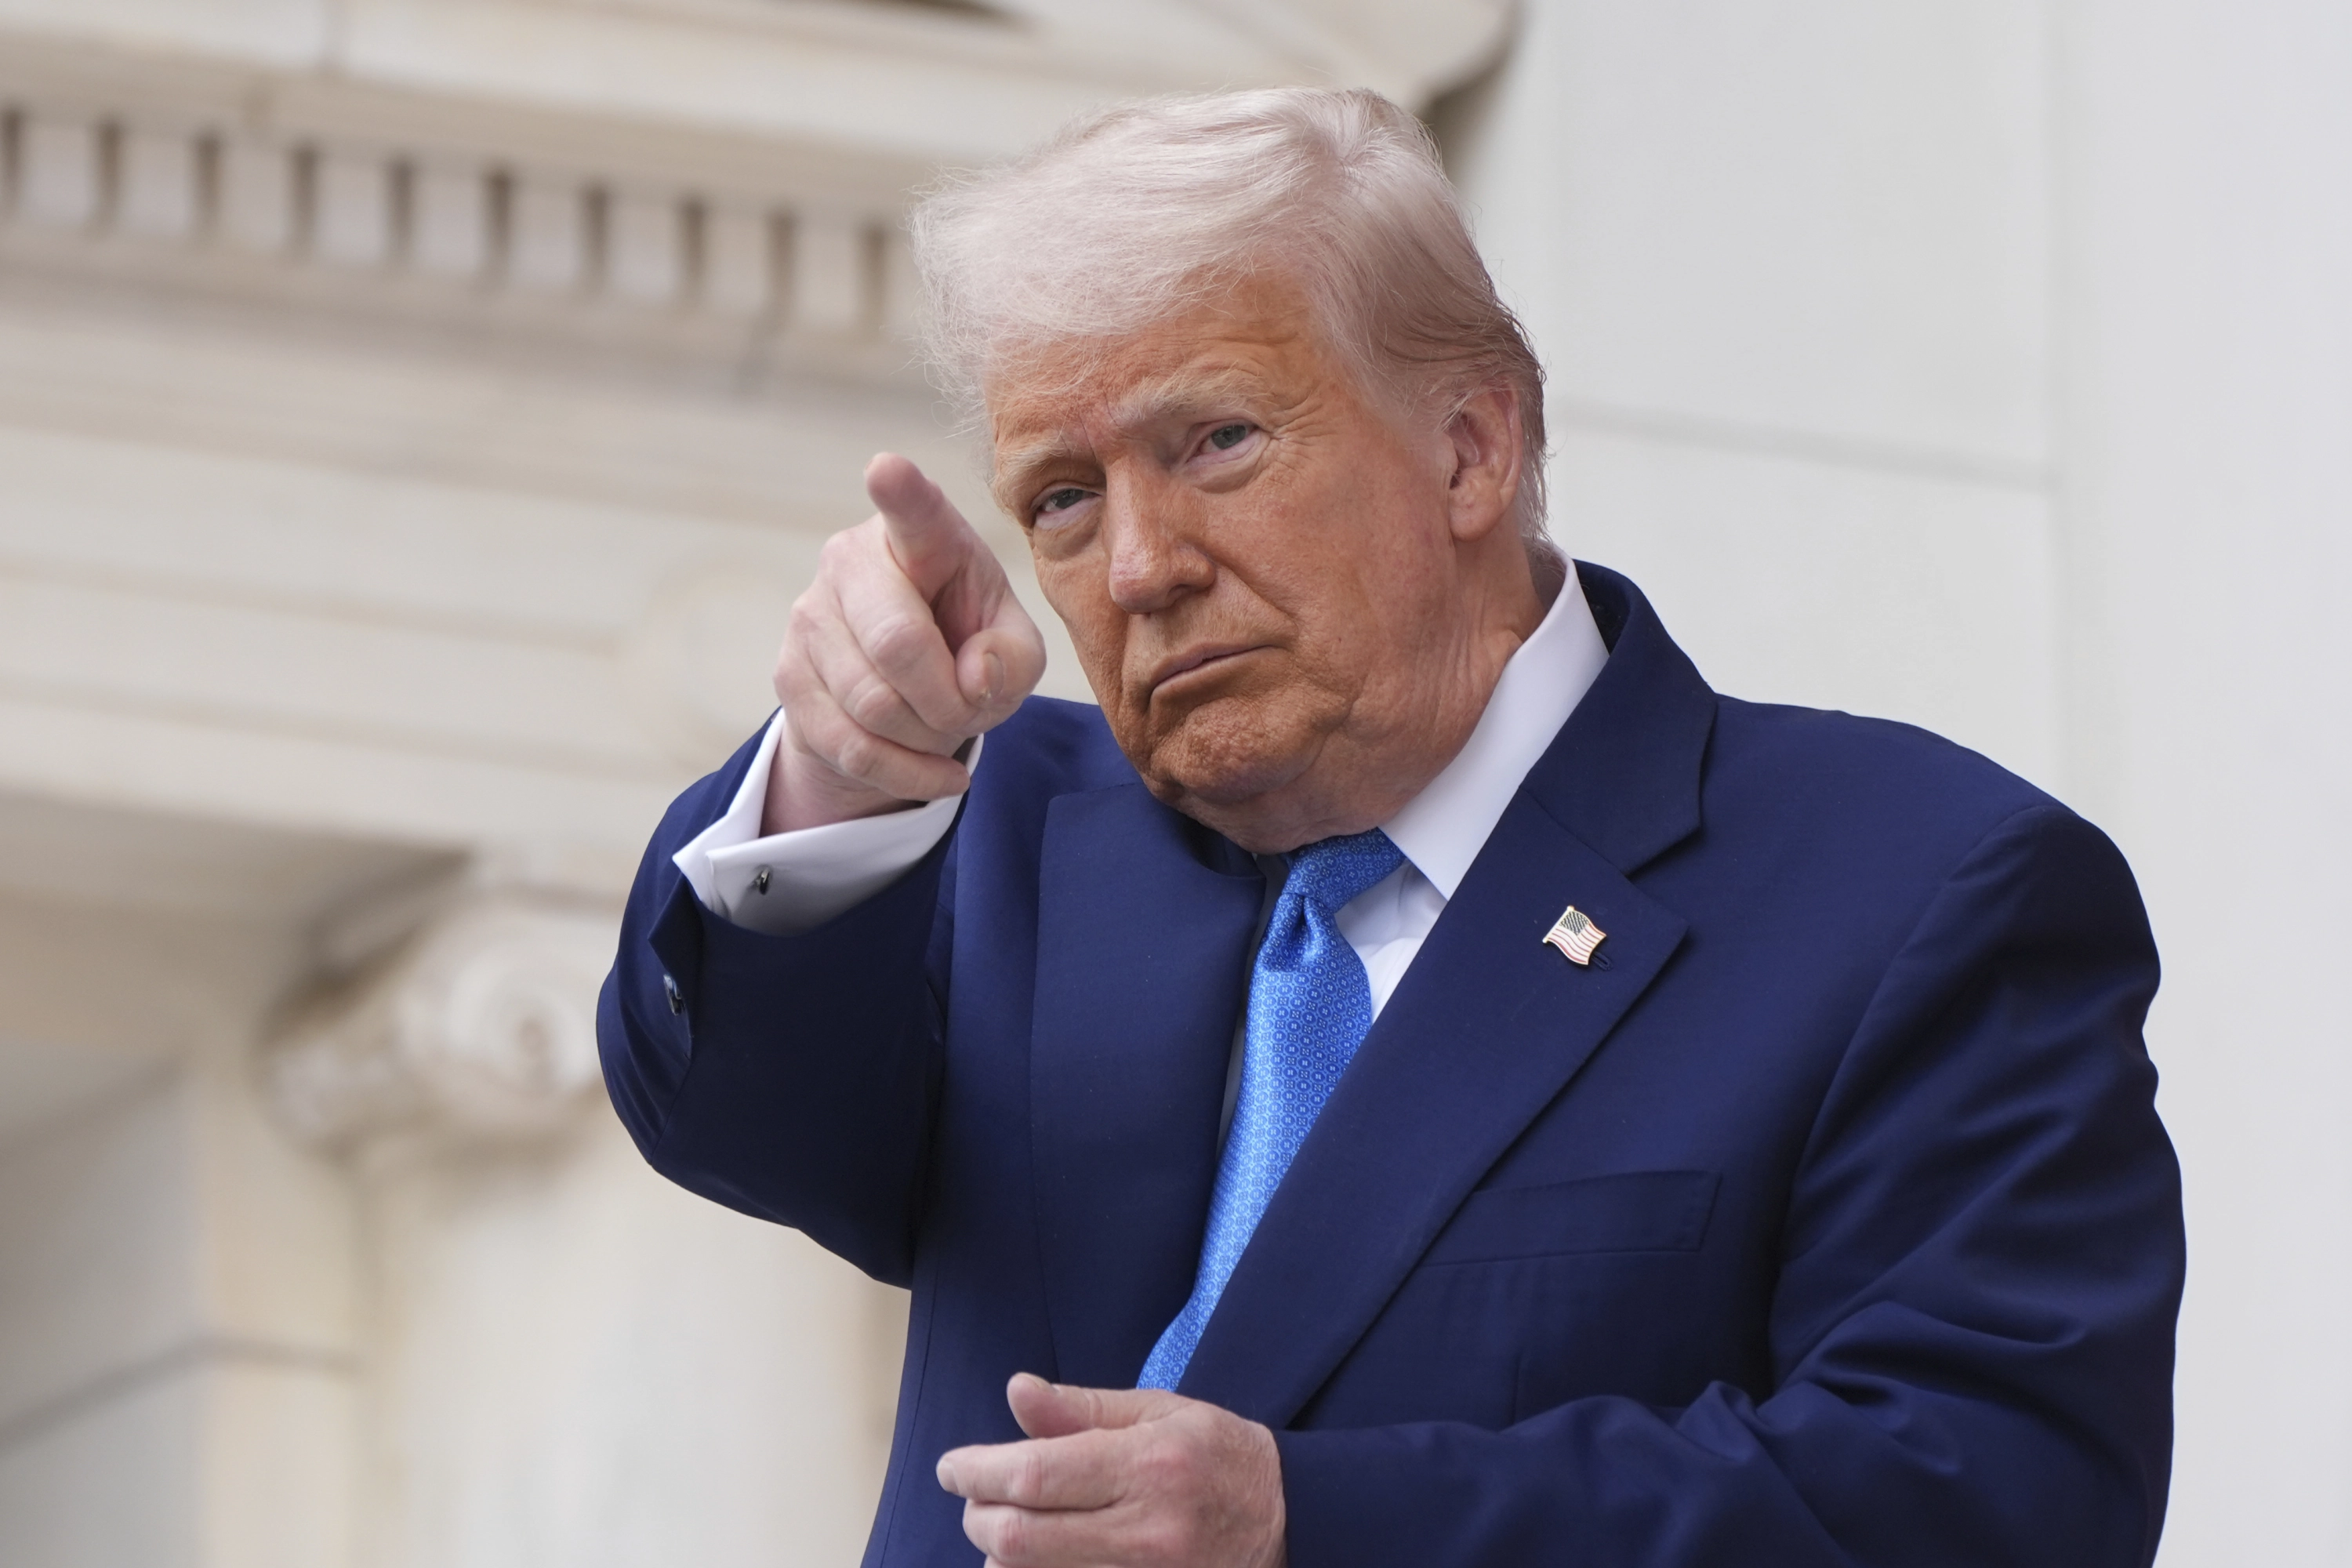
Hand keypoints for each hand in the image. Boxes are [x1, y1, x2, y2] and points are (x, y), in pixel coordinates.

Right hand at [766, 453, 1047, 832]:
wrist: (902, 698)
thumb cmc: (967, 648)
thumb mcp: (1013, 651)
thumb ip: (1014, 658)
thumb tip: (973, 678)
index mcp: (921, 535)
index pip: (912, 512)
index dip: (900, 493)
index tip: (886, 469)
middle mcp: (852, 561)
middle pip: (897, 644)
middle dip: (946, 700)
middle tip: (969, 708)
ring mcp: (810, 617)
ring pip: (873, 704)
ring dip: (927, 738)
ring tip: (943, 728)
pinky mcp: (788, 675)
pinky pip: (851, 746)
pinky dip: (906, 773)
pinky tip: (933, 770)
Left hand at [937, 1374, 1285, 1567]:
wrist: (1288, 1518)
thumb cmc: (1216, 1454)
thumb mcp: (1157, 1411)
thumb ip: (1081, 1408)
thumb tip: (1017, 1391)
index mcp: (1146, 1465)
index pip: (1036, 1475)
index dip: (979, 1471)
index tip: (952, 1467)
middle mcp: (1145, 1530)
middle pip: (1021, 1539)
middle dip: (979, 1515)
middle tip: (975, 1494)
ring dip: (1000, 1553)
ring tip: (1006, 1522)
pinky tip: (1031, 1556)